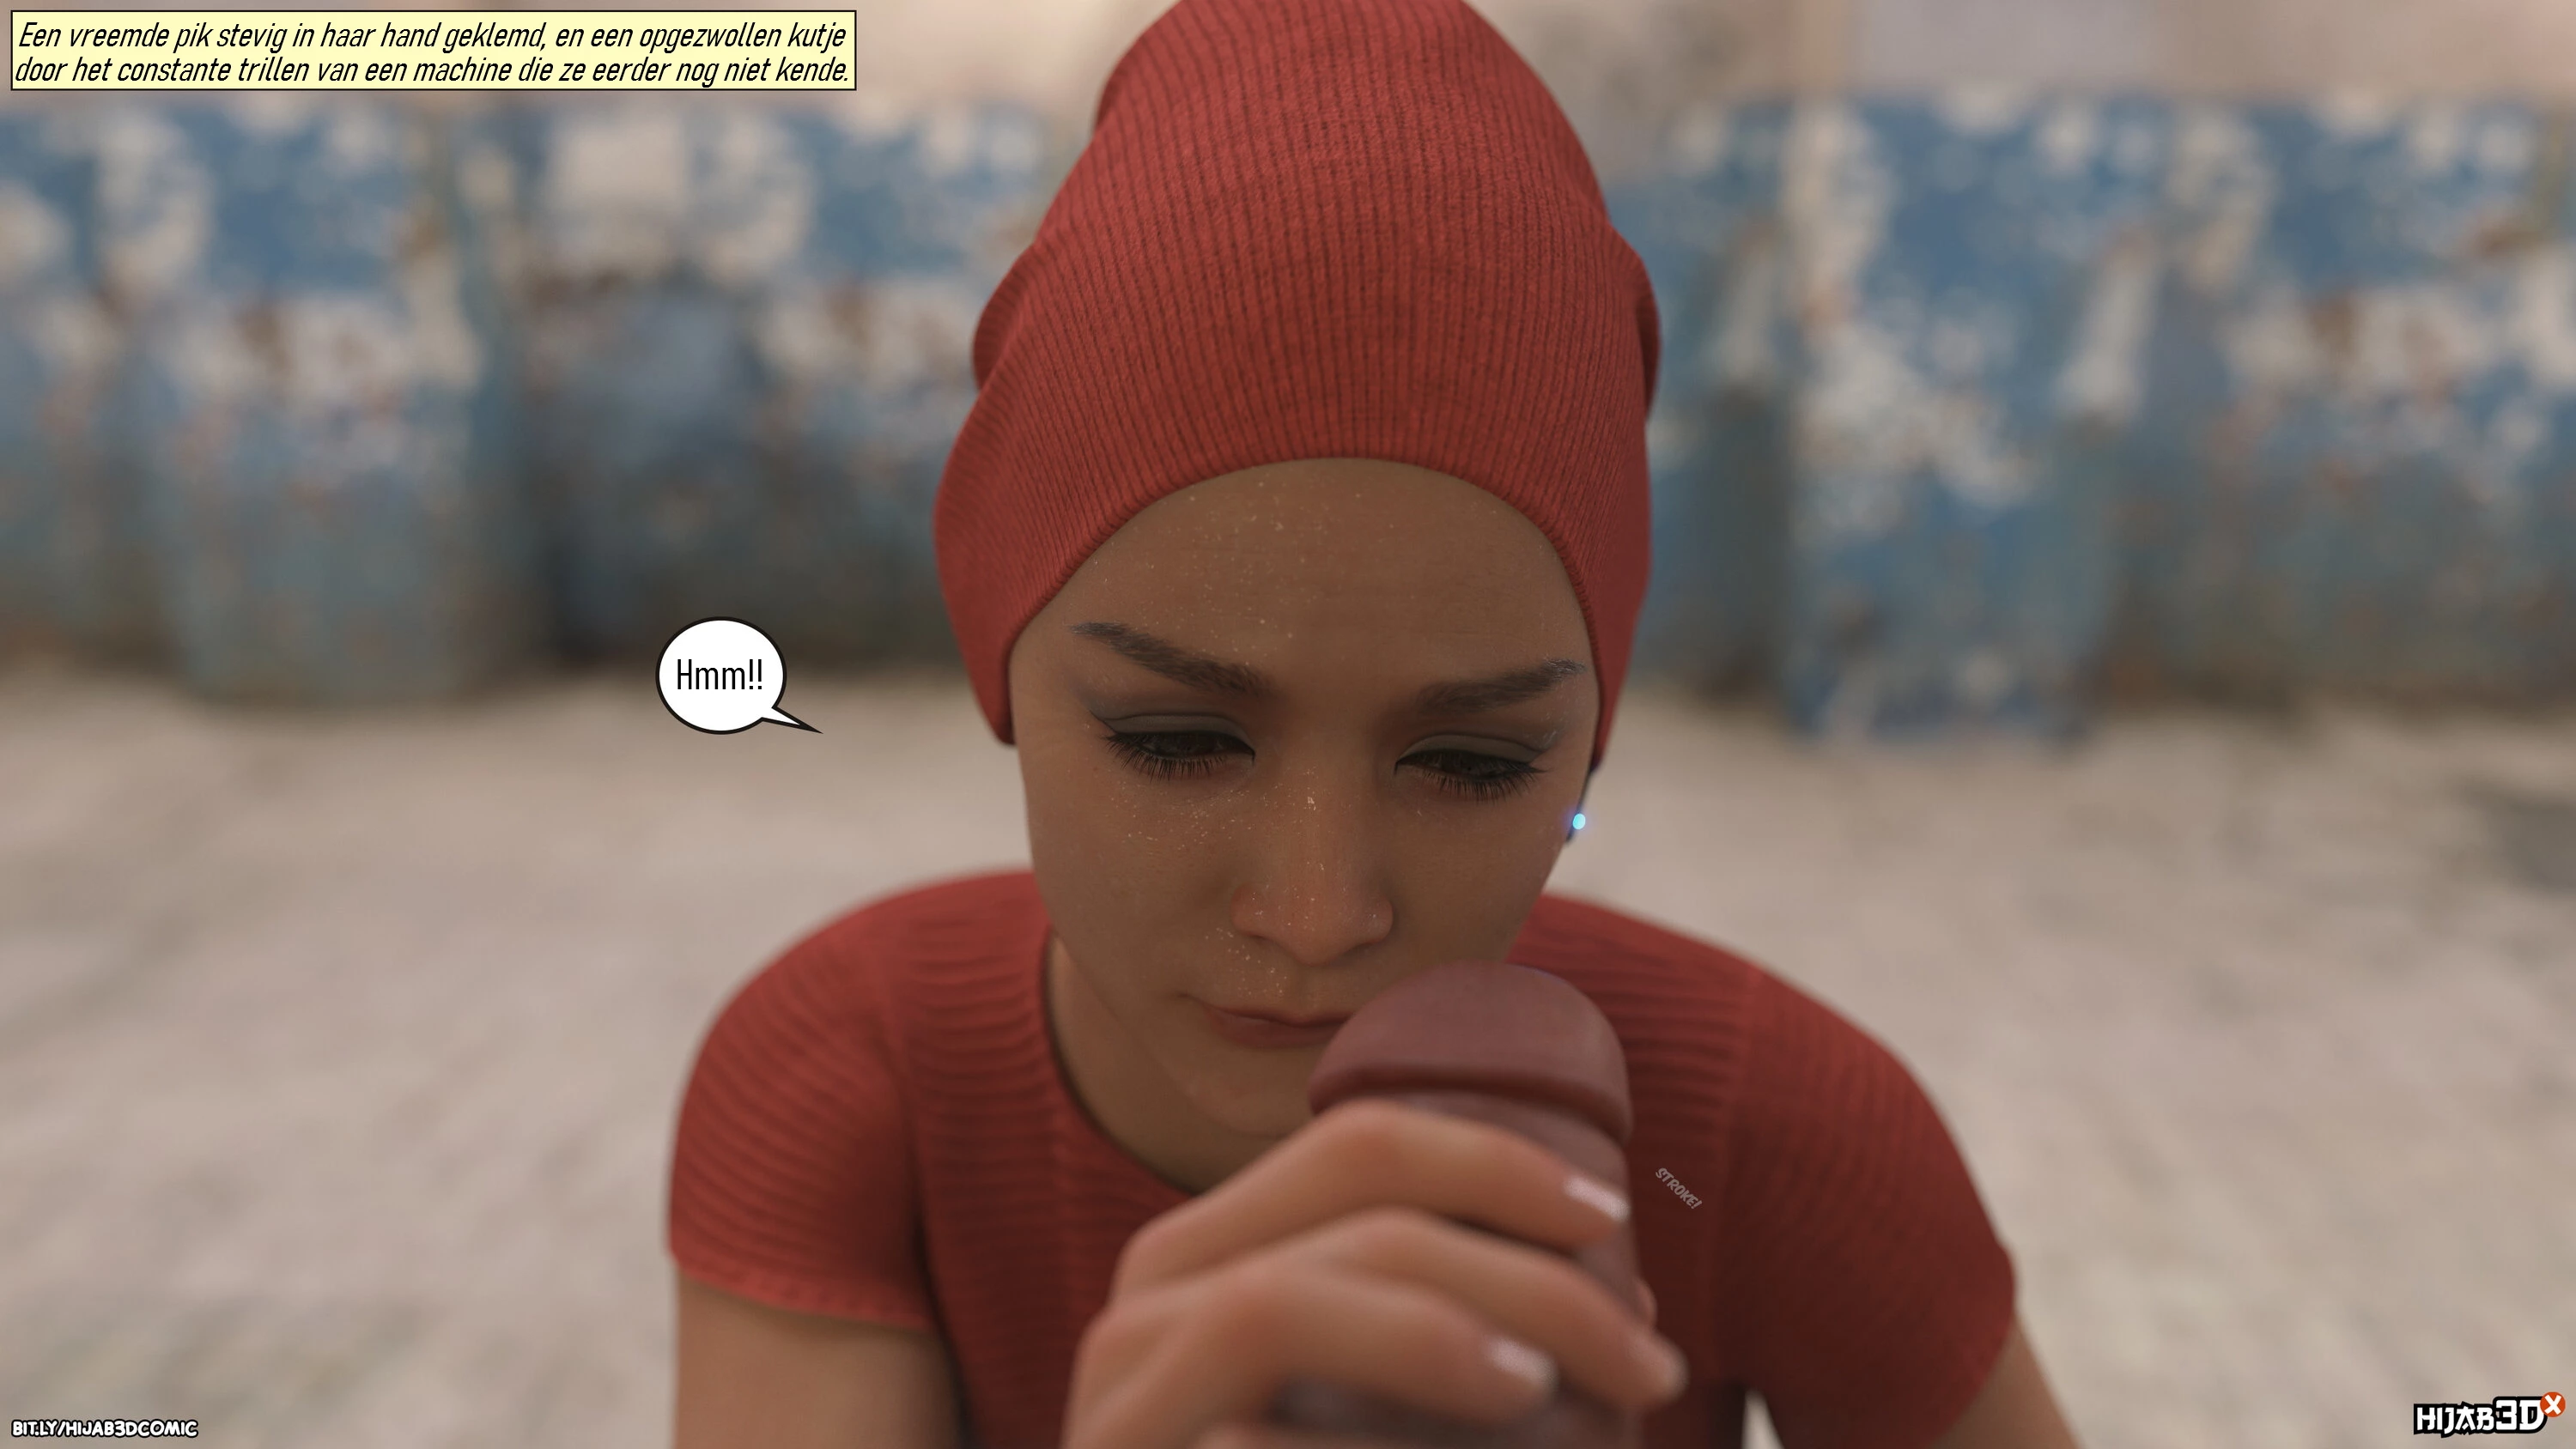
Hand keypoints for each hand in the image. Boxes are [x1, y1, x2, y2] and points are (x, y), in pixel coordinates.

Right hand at [1063, 1097, 1691, 1448]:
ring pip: (1274, 1302)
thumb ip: (1462, 1341)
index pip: (1359, 1148)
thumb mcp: (1397, 1419)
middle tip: (1645, 1361)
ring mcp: (1116, 1405)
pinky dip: (1367, 1418)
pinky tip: (1471, 1436)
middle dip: (1520, 1267)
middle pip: (1348, 1209)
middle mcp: (1145, 1311)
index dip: (1498, 1163)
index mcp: (1211, 1263)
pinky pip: (1240, 1436)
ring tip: (1545, 1394)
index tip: (1615, 1225)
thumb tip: (1626, 1305)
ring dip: (1436, 1330)